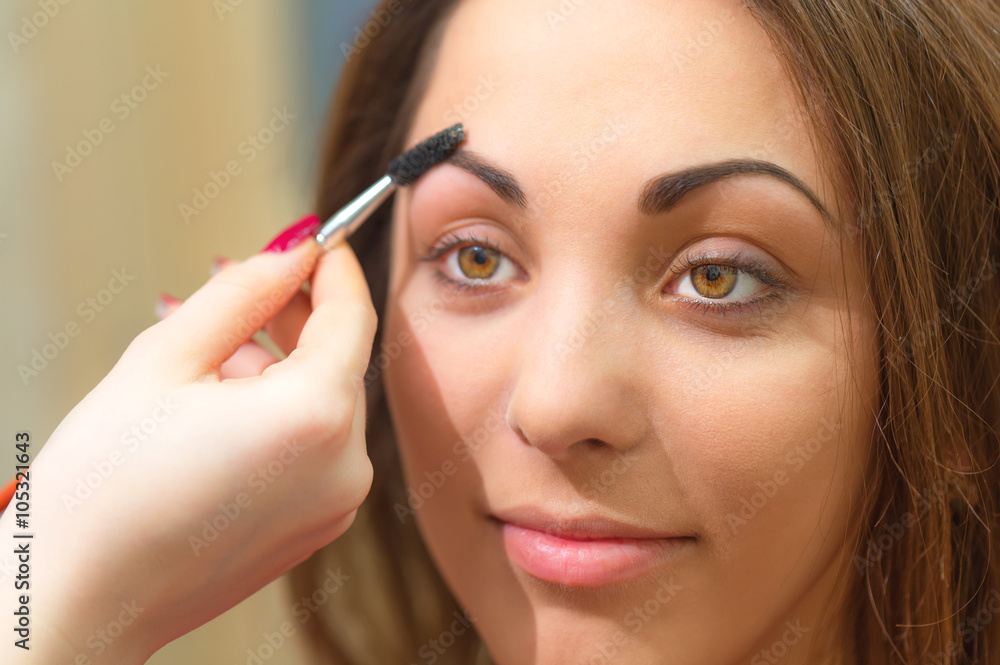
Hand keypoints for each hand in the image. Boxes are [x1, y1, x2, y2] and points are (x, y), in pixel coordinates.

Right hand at [0, 234, 376, 663]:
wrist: (79, 603)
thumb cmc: (104, 488)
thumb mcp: (166, 358)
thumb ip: (243, 293)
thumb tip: (292, 251)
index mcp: (316, 416)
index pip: (352, 315)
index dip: (333, 266)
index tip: (314, 237)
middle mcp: (345, 465)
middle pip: (340, 359)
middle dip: (295, 315)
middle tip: (243, 281)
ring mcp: (336, 504)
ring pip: (324, 402)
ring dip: (279, 364)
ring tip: (210, 347)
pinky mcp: (316, 528)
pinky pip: (314, 446)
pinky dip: (280, 412)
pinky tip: (221, 400)